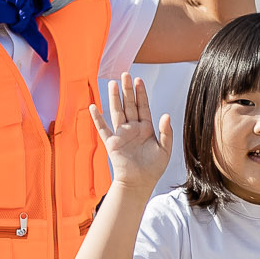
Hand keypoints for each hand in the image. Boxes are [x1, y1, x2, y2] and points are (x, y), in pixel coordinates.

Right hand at [90, 72, 174, 189]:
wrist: (139, 183)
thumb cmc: (153, 168)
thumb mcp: (165, 150)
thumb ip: (166, 132)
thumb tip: (166, 115)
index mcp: (146, 129)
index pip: (143, 107)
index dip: (141, 94)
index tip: (139, 80)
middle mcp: (132, 129)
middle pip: (129, 105)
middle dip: (128, 90)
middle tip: (126, 74)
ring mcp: (121, 134)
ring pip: (117, 112)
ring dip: (115, 98)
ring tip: (113, 84)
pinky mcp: (111, 143)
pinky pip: (103, 129)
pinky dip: (97, 118)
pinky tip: (93, 107)